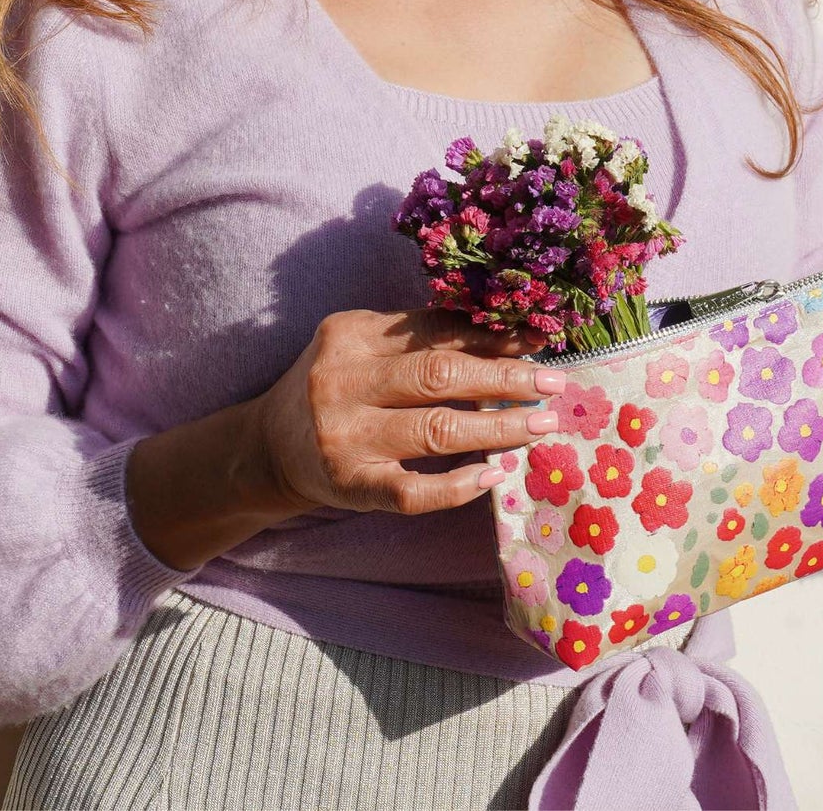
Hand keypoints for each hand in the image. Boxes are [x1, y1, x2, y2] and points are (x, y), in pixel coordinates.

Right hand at [253, 307, 566, 517]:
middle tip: (554, 385)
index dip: (493, 336)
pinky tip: (494, 473)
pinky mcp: (349, 486)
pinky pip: (413, 492)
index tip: (540, 342)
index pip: (435, 330)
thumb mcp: (366, 348)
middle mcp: (341, 383)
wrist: (268, 447)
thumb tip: (515, 338)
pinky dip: (458, 486)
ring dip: (499, 427)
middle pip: (439, 375)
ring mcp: (344, 438)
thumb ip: (425, 339)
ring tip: (540, 425)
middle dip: (506, 377)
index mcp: (350, 335)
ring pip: (436, 431)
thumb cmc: (338, 387)